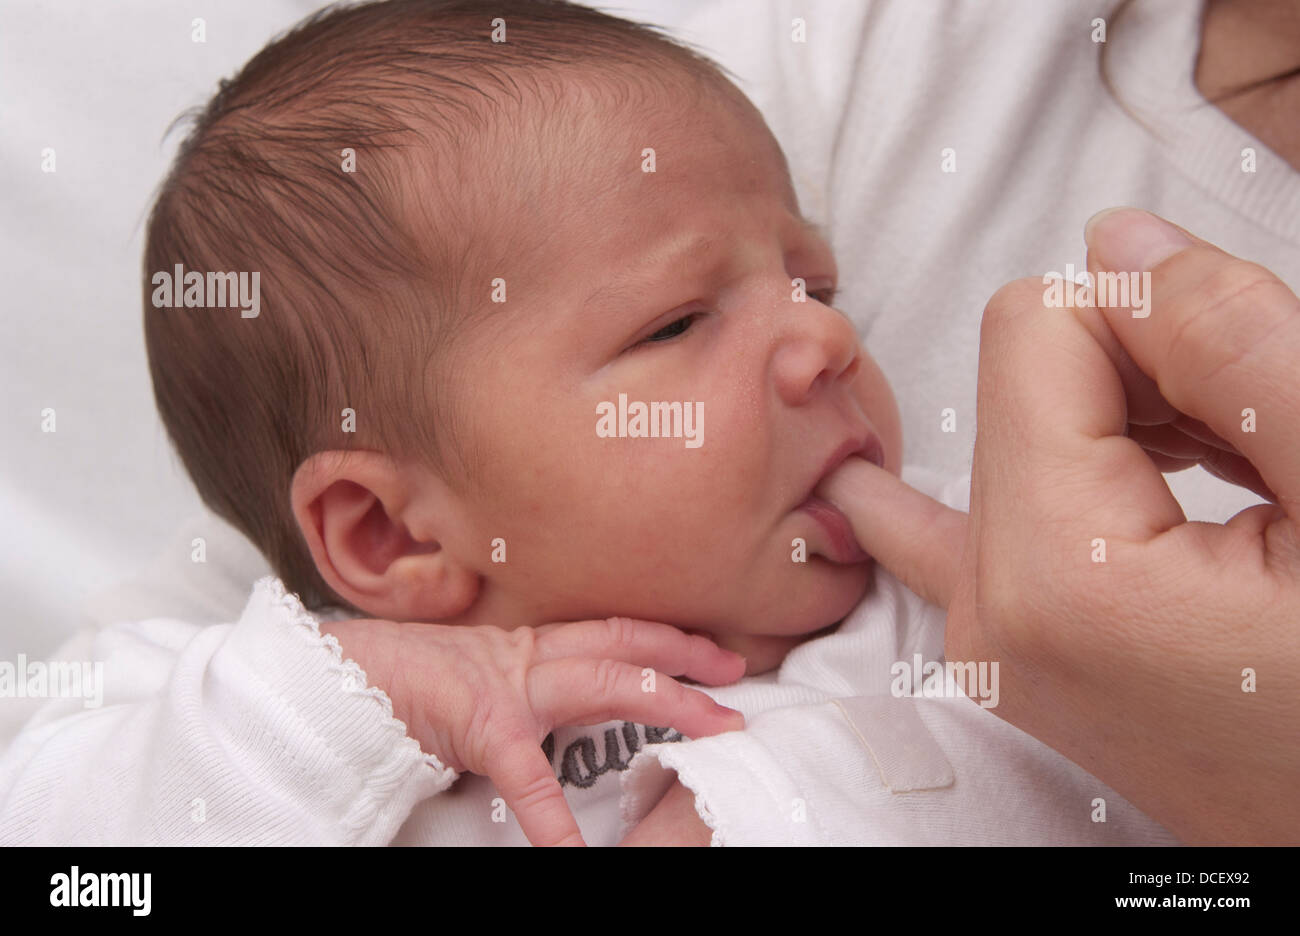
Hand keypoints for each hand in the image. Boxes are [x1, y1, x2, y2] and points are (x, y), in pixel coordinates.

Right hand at [319, 615, 746, 845]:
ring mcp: (506, 687)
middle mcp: (525, 657)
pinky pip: (529, 777)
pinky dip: (554, 820)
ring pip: (602, 680)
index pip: (613, 633)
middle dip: (687, 658)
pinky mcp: (480, 725)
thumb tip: (562, 716)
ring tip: (713, 725)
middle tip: (740, 677)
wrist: (338, 679)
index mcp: (526, 649)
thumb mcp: (475, 681)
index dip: (669, 639)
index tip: (716, 653)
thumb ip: (523, 693)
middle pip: (623, 645)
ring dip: (664, 700)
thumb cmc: (400, 683)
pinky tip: (576, 856)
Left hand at [817, 208, 1299, 842]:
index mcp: (1061, 576)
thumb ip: (1238, 346)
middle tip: (1262, 452)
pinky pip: (992, 504)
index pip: (1032, 327)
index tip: (1249, 398)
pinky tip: (1163, 472)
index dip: (1161, 324)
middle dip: (1150, 379)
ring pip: (1024, 426)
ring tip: (1251, 495)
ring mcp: (991, 636)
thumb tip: (1117, 238)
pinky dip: (1091, 467)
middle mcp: (990, 611)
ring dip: (1139, 426)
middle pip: (1021, 376)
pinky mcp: (1013, 643)